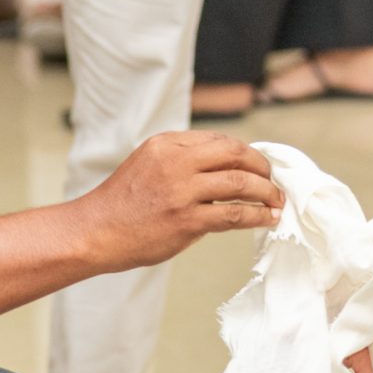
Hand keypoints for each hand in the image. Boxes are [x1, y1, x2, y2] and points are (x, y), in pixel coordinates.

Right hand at [81, 131, 283, 268]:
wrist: (94, 232)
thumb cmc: (121, 206)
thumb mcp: (147, 165)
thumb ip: (180, 162)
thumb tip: (223, 171)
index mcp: (165, 144)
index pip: (218, 140)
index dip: (244, 152)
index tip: (256, 165)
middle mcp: (175, 161)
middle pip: (234, 154)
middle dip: (261, 166)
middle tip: (273, 180)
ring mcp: (182, 191)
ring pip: (239, 183)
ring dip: (266, 192)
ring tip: (277, 201)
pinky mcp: (186, 220)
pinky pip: (234, 213)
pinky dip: (257, 216)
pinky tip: (268, 219)